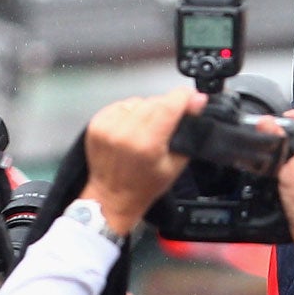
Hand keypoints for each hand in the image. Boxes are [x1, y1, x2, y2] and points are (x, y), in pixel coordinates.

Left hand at [80, 90, 197, 236]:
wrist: (111, 196)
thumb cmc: (144, 186)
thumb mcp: (175, 164)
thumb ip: (188, 131)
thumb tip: (197, 102)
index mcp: (146, 144)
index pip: (169, 105)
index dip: (184, 97)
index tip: (193, 97)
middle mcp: (124, 132)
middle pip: (154, 101)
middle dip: (167, 106)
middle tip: (170, 122)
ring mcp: (107, 126)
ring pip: (138, 101)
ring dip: (147, 110)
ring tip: (147, 129)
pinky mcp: (96, 123)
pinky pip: (121, 106)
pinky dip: (130, 113)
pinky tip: (132, 129)